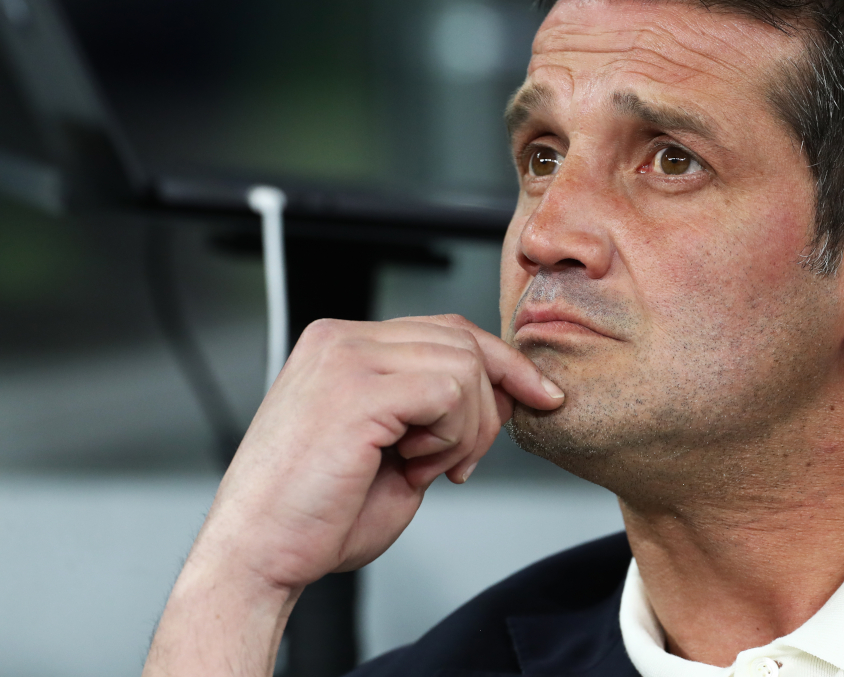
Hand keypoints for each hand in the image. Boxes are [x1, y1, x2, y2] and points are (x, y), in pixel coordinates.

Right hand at [143, 314, 563, 676]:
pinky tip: (415, 466)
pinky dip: (451, 437)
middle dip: (488, 407)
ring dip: (466, 430)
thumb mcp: (398, 449)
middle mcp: (341, 339)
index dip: (502, 364)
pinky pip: (450, 392)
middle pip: (463, 340)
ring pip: (464, 366)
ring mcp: (346, 357)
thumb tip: (506, 391)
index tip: (542, 395)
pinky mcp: (357, 388)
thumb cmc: (317, 515)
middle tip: (459, 464)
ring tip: (423, 468)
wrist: (258, 556)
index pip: (446, 330)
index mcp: (343, 346)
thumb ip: (441, 411)